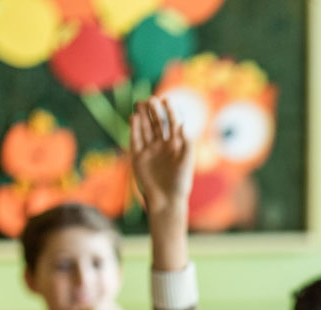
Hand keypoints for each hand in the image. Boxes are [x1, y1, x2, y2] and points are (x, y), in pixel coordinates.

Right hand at [130, 97, 193, 219]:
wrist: (166, 200)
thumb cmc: (180, 183)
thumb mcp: (186, 163)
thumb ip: (186, 144)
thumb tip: (183, 125)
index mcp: (176, 145)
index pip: (172, 123)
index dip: (170, 111)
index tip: (166, 100)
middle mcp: (162, 145)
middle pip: (157, 123)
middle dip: (154, 111)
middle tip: (150, 99)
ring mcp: (149, 150)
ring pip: (145, 129)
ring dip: (143, 116)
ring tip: (140, 104)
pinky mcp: (138, 156)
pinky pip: (135, 139)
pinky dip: (134, 128)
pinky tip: (134, 117)